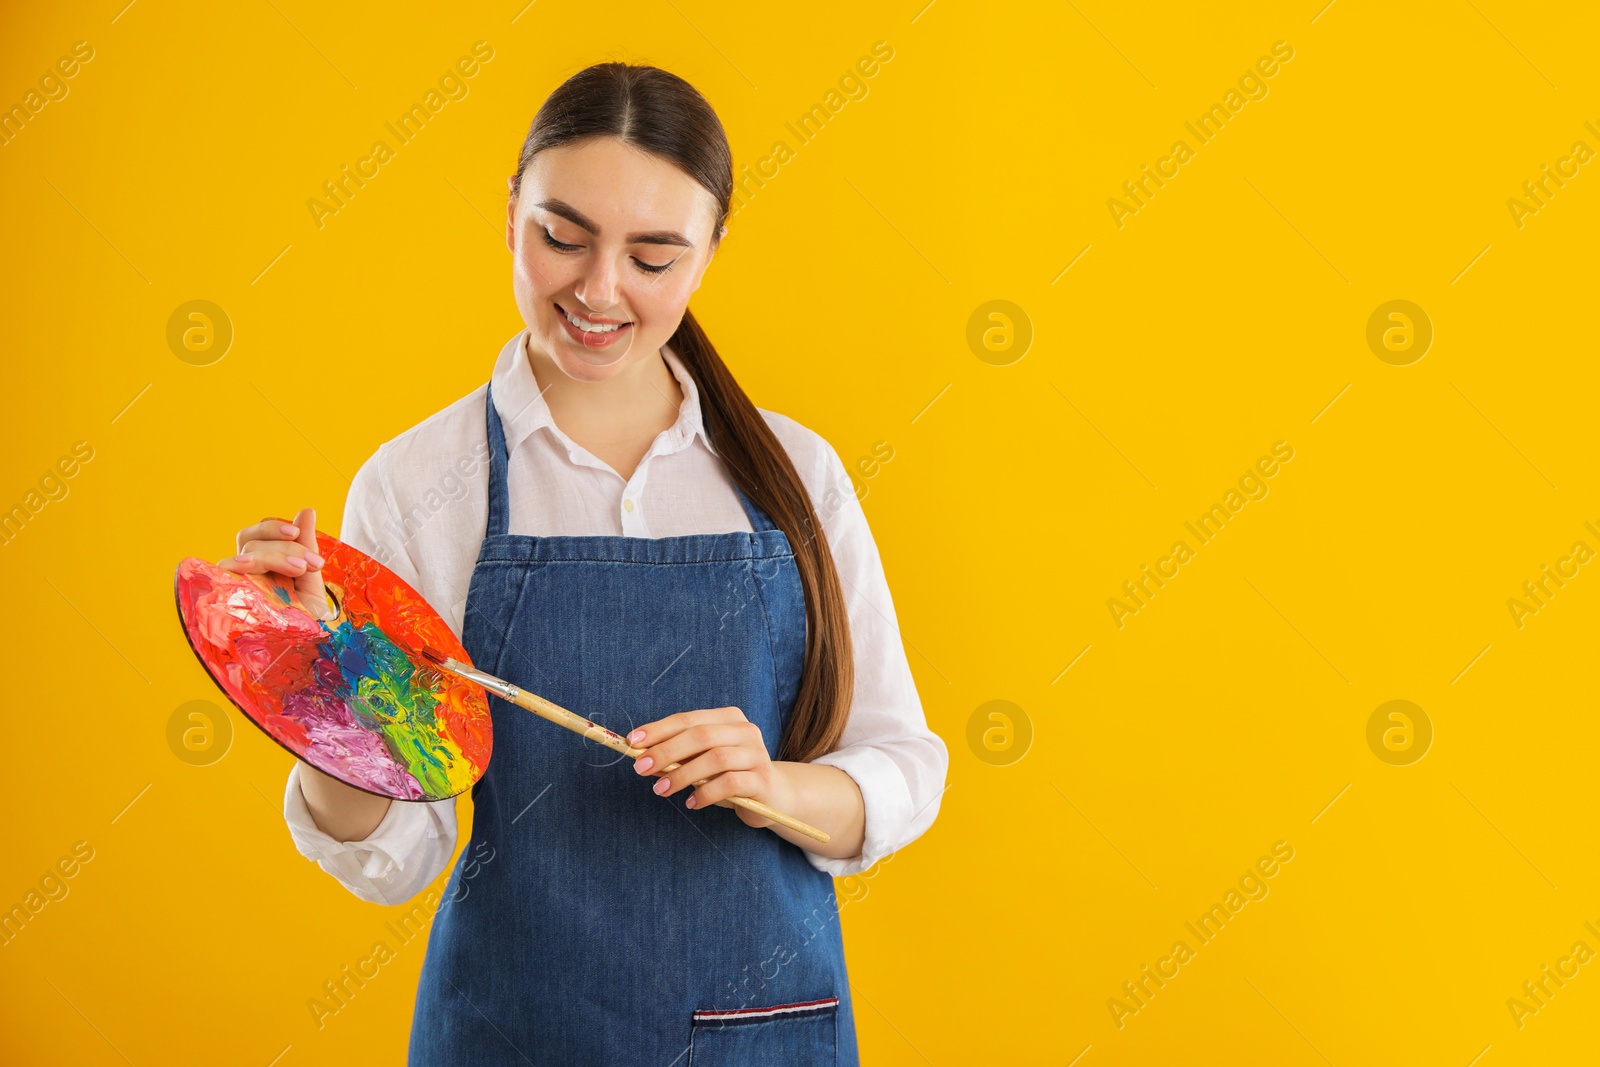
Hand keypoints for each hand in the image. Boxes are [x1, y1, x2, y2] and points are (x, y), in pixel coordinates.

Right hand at [217, 506, 331, 620]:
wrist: (307, 644)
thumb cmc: (307, 613)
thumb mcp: (310, 576)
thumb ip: (306, 543)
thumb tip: (307, 510)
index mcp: (263, 561)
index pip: (257, 534)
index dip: (274, 528)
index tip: (298, 532)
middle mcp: (246, 570)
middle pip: (250, 541)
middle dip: (284, 547)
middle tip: (310, 563)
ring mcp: (236, 583)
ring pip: (244, 554)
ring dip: (273, 556)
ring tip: (299, 569)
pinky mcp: (227, 597)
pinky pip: (221, 574)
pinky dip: (234, 566)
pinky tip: (246, 565)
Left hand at [628, 707, 791, 828]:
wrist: (774, 795)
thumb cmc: (730, 774)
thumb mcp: (704, 761)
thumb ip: (680, 756)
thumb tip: (644, 758)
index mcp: (729, 718)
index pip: (688, 719)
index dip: (659, 729)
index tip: (633, 742)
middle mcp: (745, 731)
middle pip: (701, 735)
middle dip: (666, 751)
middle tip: (641, 768)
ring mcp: (757, 754)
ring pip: (716, 758)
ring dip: (683, 775)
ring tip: (660, 789)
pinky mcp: (762, 780)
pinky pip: (730, 784)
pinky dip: (706, 794)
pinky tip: (692, 803)